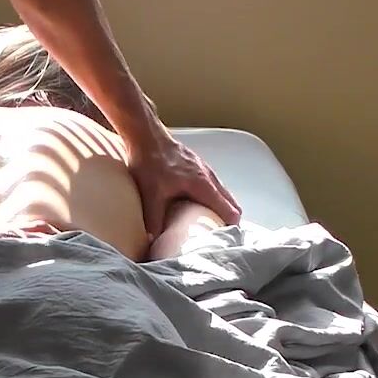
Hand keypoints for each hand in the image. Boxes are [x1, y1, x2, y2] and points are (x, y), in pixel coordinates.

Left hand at [124, 129, 241, 233]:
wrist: (145, 135)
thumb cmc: (150, 162)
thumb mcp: (151, 195)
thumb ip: (154, 220)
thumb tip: (154, 242)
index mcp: (204, 185)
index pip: (230, 210)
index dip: (231, 228)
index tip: (228, 241)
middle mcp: (209, 177)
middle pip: (230, 202)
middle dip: (229, 220)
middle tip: (222, 237)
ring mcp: (205, 169)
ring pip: (222, 193)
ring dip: (222, 208)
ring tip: (213, 225)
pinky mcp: (197, 165)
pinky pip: (213, 185)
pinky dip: (213, 197)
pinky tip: (200, 205)